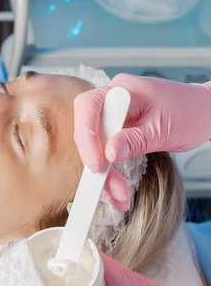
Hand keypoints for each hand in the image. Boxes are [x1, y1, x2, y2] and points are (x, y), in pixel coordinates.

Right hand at [74, 74, 210, 207]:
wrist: (203, 112)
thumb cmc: (190, 113)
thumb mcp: (164, 130)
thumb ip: (135, 140)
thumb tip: (109, 153)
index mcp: (125, 89)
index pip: (89, 105)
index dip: (86, 135)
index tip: (96, 163)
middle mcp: (114, 99)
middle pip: (88, 131)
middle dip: (97, 164)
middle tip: (109, 188)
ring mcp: (114, 115)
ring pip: (95, 146)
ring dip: (104, 174)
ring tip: (118, 195)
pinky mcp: (117, 130)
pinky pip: (104, 151)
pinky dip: (110, 172)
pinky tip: (116, 189)